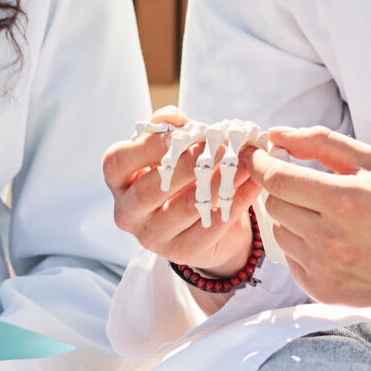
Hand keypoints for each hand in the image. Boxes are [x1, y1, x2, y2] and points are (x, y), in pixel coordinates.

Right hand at [103, 108, 262, 309]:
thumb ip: (169, 128)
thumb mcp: (173, 147)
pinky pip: (211, 227)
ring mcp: (152, 237)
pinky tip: (253, 184)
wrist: (203, 216)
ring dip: (218, 182)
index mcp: (118, 182)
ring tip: (244, 163)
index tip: (182, 133)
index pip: (117, 162)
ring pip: (185, 208)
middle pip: (149, 189)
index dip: (147, 146)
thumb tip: (170, 118)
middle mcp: (127, 213)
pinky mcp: (181, 252)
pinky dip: (236, 202)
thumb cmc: (182, 172)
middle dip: (186, 166)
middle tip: (217, 148)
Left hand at [250, 126, 370, 324]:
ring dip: (293, 218)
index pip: (277, 179)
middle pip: (274, 204)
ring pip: (278, 231)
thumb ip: (320, 142)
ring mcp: (324, 268)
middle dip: (284, 189)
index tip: (255, 154)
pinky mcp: (320, 289)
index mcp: (344, 200)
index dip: (259, 163)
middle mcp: (330, 238)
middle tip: (309, 188)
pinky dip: (303, 246)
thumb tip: (275, 135)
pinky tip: (333, 243)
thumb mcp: (370, 163)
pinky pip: (290, 258)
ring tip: (328, 218)